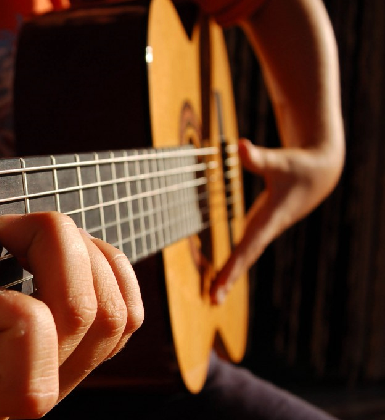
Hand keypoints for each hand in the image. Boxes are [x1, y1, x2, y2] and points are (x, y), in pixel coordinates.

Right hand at [0, 155, 143, 419]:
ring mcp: (57, 374)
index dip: (18, 318)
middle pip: (84, 322)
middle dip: (58, 248)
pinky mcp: (80, 350)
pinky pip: (128, 314)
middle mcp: (18, 394)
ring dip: (87, 253)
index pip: (28, 386)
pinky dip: (112, 266)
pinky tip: (70, 248)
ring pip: (115, 317)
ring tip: (38, 233)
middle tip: (9, 226)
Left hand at [210, 138, 341, 303]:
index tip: (223, 282)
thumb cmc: (297, 166)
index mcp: (270, 218)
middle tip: (212, 300)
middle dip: (230, 278)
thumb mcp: (279, 160)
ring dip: (230, 276)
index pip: (249, 245)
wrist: (318, 173)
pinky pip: (245, 251)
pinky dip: (234, 264)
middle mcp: (266, 229)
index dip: (235, 263)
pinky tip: (222, 277)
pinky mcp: (261, 228)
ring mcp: (263, 230)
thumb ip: (258, 157)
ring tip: (212, 298)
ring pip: (245, 257)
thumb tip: (240, 146)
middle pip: (245, 257)